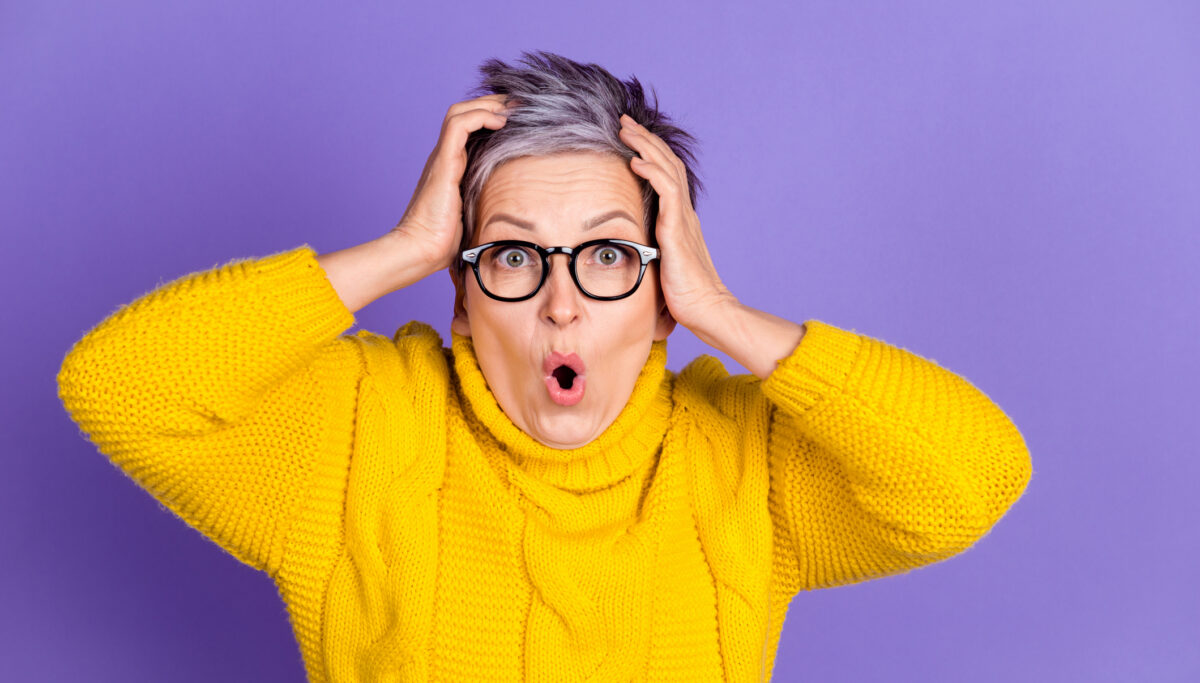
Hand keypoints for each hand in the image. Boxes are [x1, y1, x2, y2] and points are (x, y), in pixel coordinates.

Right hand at [391, 94, 511, 271]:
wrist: (421, 250)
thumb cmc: (445, 242)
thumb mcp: (476, 215)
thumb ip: (488, 204)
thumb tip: (517, 212)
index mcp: (452, 166)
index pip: (469, 127)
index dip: (492, 115)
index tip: (519, 116)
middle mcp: (445, 157)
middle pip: (464, 113)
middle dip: (493, 103)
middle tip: (520, 103)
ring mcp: (442, 158)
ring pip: (459, 112)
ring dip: (487, 105)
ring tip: (512, 108)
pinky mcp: (443, 162)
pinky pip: (458, 125)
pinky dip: (480, 116)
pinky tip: (500, 121)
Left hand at [617, 114, 734, 330]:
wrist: (707, 311)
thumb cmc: (684, 295)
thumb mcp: (662, 265)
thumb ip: (650, 250)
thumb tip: (625, 250)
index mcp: (680, 219)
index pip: (666, 174)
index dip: (649, 153)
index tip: (629, 137)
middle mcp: (684, 213)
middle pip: (667, 163)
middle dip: (645, 140)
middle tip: (624, 121)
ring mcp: (683, 220)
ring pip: (667, 170)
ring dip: (646, 147)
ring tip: (627, 131)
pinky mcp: (678, 232)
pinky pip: (667, 193)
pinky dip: (652, 173)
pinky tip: (636, 161)